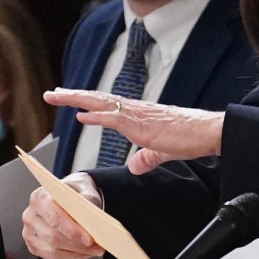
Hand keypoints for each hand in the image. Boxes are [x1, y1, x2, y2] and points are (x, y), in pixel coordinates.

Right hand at [22, 172, 104, 258]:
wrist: (68, 199)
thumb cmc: (74, 196)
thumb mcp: (84, 193)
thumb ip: (86, 206)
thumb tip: (92, 222)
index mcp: (40, 197)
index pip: (54, 217)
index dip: (72, 231)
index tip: (88, 239)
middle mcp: (31, 215)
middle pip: (53, 236)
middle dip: (78, 245)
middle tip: (96, 247)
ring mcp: (30, 232)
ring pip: (53, 250)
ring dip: (76, 253)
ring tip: (93, 251)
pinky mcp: (33, 245)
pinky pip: (52, 257)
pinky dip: (70, 257)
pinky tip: (82, 253)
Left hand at [45, 89, 224, 164]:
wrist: (207, 131)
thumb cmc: (189, 137)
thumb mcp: (161, 151)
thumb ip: (146, 158)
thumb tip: (135, 165)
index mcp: (137, 114)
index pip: (105, 105)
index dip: (86, 102)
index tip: (69, 99)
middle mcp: (134, 110)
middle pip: (96, 99)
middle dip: (72, 96)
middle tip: (51, 92)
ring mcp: (136, 115)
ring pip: (100, 103)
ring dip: (76, 99)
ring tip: (57, 96)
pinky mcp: (141, 125)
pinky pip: (114, 118)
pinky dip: (96, 116)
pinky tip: (81, 115)